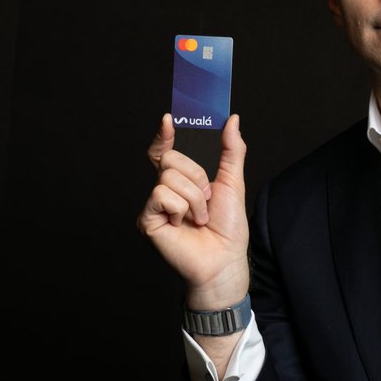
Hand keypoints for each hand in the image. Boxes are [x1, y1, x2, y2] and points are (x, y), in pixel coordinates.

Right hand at [137, 113, 249, 308]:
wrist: (224, 261)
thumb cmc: (228, 229)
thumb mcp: (233, 182)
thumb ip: (232, 150)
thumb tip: (232, 120)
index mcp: (182, 181)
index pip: (166, 151)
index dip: (164, 135)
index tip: (168, 119)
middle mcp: (165, 191)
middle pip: (169, 159)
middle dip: (196, 177)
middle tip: (206, 199)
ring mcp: (155, 205)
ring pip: (169, 177)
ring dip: (194, 198)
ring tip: (198, 217)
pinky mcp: (148, 219)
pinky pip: (161, 194)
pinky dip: (181, 208)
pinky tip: (183, 224)